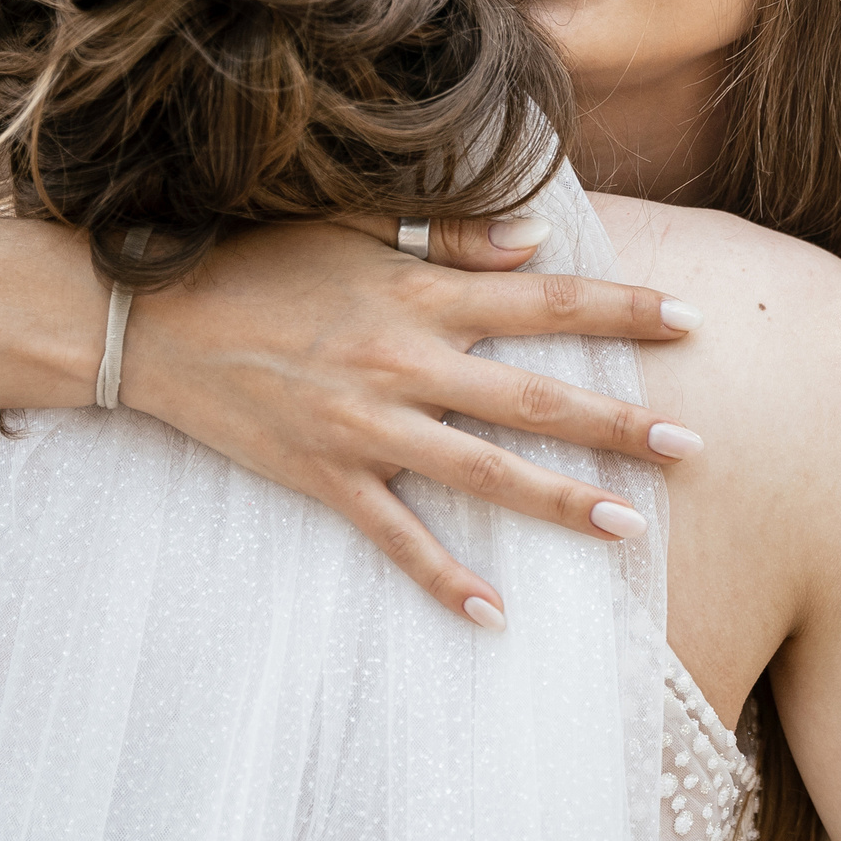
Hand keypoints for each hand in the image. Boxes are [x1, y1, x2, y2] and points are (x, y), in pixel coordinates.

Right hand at [123, 214, 703, 622]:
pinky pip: (394, 537)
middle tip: (694, 447)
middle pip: (535, 398)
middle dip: (620, 424)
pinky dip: (443, 578)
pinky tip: (496, 614)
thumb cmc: (256, 260)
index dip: (624, 309)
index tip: (693, 320)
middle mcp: (403, 362)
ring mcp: (365, 426)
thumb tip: (540, 241)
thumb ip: (451, 238)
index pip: (547, 301)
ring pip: (482, 472)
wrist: (146, 319)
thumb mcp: (353, 226)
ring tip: (629, 526)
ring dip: (559, 502)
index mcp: (419, 295)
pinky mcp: (324, 477)